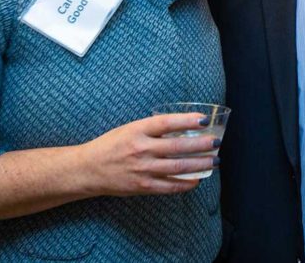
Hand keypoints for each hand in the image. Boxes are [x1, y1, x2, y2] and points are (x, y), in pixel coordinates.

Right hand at [78, 113, 219, 196]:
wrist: (88, 169)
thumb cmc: (112, 145)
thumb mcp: (130, 129)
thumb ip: (153, 129)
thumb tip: (184, 127)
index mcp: (137, 130)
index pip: (166, 123)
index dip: (187, 120)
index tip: (204, 119)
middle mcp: (141, 149)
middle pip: (177, 147)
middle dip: (200, 145)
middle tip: (216, 142)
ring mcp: (142, 169)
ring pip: (177, 167)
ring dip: (199, 164)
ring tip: (215, 160)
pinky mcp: (142, 186)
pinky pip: (169, 186)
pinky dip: (185, 184)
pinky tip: (197, 180)